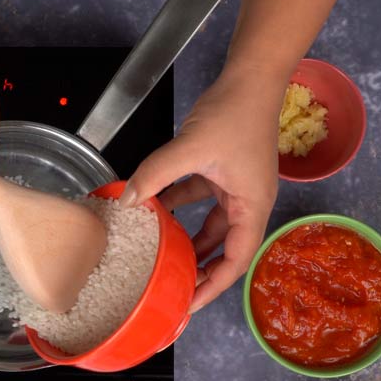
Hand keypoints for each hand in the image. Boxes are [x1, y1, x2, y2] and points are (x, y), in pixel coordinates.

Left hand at [121, 67, 280, 312]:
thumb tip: (127, 200)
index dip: (213, 287)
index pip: (235, 261)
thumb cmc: (236, 112)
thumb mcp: (192, 147)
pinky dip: (178, 207)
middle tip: (171, 291)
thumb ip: (157, 174)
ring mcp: (234, 187)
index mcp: (253, 207)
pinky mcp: (220, 172)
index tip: (188, 305)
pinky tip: (153, 212)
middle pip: (223, 250)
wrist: (251, 76)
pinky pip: (198, 199)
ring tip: (161, 260)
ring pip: (209, 226)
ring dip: (187, 241)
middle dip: (199, 271)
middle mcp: (247, 202)